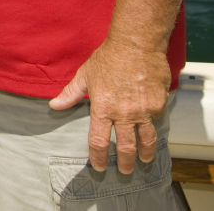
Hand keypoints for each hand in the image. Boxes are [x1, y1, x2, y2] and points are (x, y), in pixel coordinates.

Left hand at [48, 39, 170, 173]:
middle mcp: (124, 114)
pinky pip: (156, 119)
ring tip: (144, 161)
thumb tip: (54, 105)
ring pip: (146, 140)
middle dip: (124, 163)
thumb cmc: (109, 57)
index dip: (98, 158)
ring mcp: (143, 110)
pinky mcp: (159, 104)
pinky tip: (152, 126)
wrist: (136, 43)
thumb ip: (71, 94)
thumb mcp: (85, 75)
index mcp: (103, 108)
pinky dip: (153, 124)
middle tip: (124, 171)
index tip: (98, 167)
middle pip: (125, 148)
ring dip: (145, 153)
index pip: (98, 141)